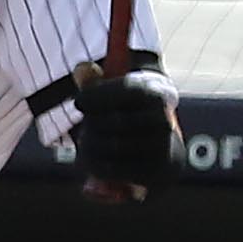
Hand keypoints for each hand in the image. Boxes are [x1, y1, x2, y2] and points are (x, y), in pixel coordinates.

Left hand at [73, 65, 180, 199]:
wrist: (162, 152)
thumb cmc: (129, 117)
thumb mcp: (115, 97)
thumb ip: (95, 82)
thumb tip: (82, 68)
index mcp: (157, 94)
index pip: (126, 90)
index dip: (98, 95)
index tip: (78, 102)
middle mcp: (164, 120)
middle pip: (114, 121)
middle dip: (92, 125)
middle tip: (85, 129)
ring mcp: (162, 149)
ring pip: (112, 146)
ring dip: (90, 147)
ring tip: (87, 144)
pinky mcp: (156, 173)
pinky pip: (115, 170)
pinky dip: (97, 167)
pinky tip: (92, 162)